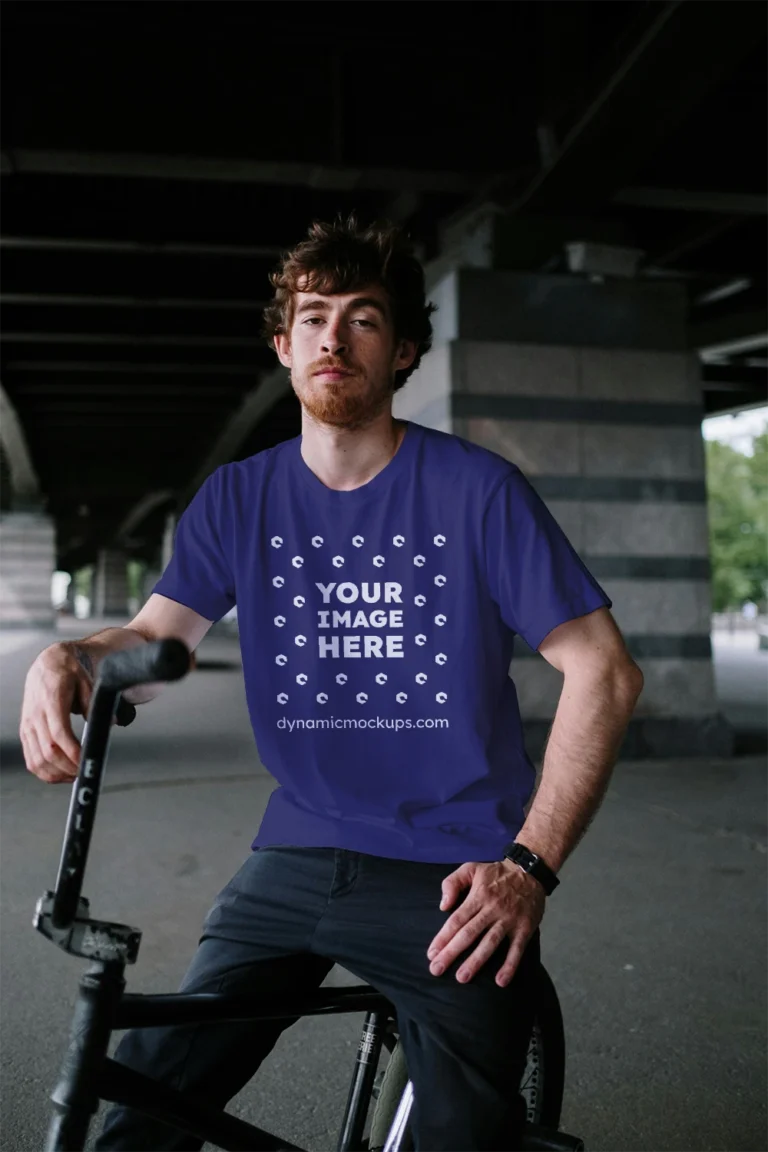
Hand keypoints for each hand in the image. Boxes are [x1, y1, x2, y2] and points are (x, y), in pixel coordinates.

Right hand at [20, 643, 91, 782]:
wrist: (47, 664)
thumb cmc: (68, 671)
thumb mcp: (87, 681)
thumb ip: (94, 704)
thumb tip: (110, 723)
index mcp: (51, 701)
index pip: (59, 734)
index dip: (72, 752)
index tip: (85, 761)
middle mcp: (36, 715)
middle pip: (48, 751)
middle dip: (68, 767)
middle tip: (84, 771)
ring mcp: (28, 725)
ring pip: (36, 760)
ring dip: (56, 773)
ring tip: (74, 775)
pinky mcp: (26, 732)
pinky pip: (30, 759)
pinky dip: (44, 771)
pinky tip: (59, 773)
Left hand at [426, 860, 545, 987]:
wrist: (530, 871)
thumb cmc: (496, 873)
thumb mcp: (471, 868)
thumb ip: (452, 883)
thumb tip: (443, 906)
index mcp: (477, 896)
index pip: (456, 920)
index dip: (443, 937)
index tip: (431, 954)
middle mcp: (491, 909)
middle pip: (469, 934)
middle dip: (452, 953)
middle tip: (437, 970)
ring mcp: (509, 920)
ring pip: (490, 943)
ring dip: (476, 961)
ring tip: (462, 977)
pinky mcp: (525, 928)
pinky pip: (517, 949)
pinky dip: (510, 965)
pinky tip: (500, 981)